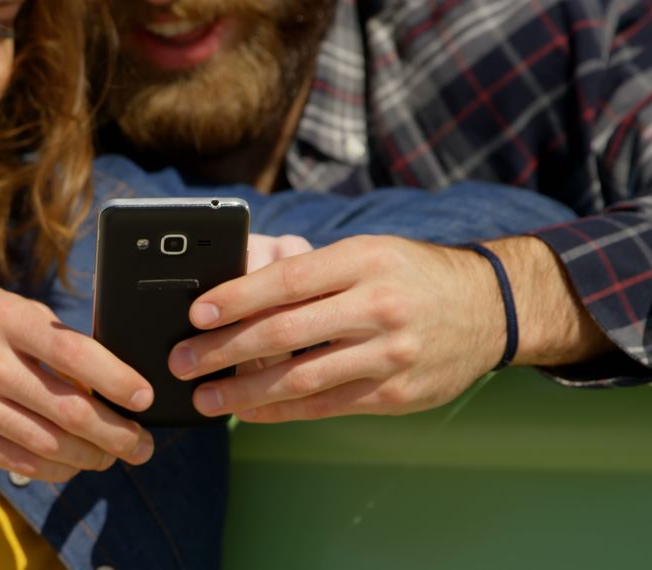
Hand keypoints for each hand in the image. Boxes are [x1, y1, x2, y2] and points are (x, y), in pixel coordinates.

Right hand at [0, 284, 155, 481]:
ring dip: (89, 456)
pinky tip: (72, 464)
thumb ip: (48, 338)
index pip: (73, 352)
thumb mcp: (1, 307)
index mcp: (2, 318)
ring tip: (113, 457)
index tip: (144, 398)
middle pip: (65, 409)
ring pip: (45, 443)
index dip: (116, 378)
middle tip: (142, 444)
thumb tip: (105, 378)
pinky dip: (53, 467)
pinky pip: (16, 461)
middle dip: (114, 433)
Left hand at [169, 235, 504, 421]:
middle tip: (181, 362)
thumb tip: (236, 296)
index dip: (235, 298)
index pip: (287, 280)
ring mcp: (389, 354)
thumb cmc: (410, 273)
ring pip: (301, 378)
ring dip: (243, 392)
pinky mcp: (395, 393)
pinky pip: (325, 405)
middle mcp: (377, 306)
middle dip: (222, 350)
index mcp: (363, 260)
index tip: (195, 313)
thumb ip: (311, 272)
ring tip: (205, 398)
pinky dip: (281, 410)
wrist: (489, 306)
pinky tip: (249, 411)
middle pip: (284, 331)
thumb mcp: (367, 253)